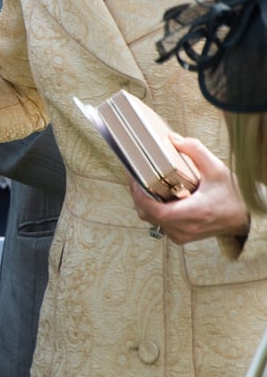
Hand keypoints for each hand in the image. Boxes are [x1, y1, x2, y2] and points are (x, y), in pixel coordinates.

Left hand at [130, 134, 249, 243]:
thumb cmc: (231, 195)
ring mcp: (182, 235)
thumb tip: (173, 139)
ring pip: (150, 219)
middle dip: (137, 194)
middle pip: (147, 214)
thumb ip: (196, 151)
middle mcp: (186, 228)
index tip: (134, 178)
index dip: (139, 195)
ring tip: (142, 182)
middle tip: (134, 175)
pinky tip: (154, 194)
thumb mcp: (217, 169)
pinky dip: (152, 209)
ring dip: (143, 201)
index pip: (155, 210)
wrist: (243, 218)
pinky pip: (158, 223)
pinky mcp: (180, 237)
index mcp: (194, 213)